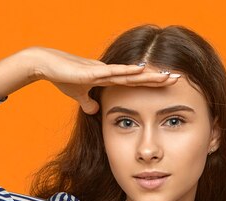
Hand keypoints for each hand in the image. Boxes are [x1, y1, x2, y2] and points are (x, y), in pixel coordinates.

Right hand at [29, 47, 179, 113]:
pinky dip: (127, 71)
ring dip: (149, 75)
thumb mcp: (79, 95)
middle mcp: (111, 72)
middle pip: (140, 76)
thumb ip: (89, 103)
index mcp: (110, 78)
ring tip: (167, 76)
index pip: (136, 82)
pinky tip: (141, 70)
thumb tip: (95, 110)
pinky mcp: (93, 71)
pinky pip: (114, 72)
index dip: (153, 83)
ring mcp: (103, 70)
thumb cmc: (63, 78)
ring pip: (131, 73)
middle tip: (179, 78)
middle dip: (158, 78)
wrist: (47, 66)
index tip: (170, 85)